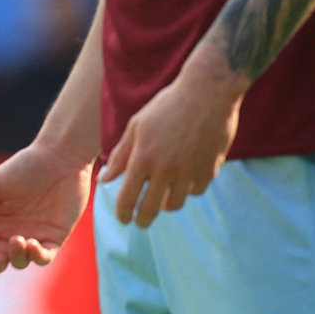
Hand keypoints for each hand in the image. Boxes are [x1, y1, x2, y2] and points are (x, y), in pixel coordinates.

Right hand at [0, 140, 94, 272]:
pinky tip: (33, 244)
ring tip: (19, 241)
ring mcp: (32, 236)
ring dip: (17, 257)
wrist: (58, 160)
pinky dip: (37, 257)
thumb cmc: (22, 169)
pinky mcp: (54, 238)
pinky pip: (44, 257)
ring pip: (20, 262)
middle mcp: (10, 232)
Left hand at [100, 63, 242, 226]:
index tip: (123, 218)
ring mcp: (189, 171)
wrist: (207, 92)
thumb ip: (120, 155)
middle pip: (151, 209)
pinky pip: (196, 191)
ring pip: (175, 204)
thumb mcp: (137, 126)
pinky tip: (184, 182)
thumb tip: (105, 179)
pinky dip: (188, 190)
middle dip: (142, 220)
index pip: (127, 198)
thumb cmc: (167, 105)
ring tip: (162, 199)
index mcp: (143, 158)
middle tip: (140, 221)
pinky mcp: (210, 170)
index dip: (123, 213)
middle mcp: (165, 169)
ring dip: (166, 205)